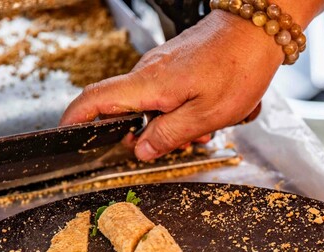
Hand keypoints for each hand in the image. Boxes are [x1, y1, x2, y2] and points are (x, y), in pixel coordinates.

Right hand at [61, 10, 281, 160]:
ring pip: (150, 106)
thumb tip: (140, 150)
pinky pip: (166, 94)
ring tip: (204, 129)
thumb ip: (168, 135)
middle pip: (124, 111)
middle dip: (144, 136)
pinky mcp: (174, 64)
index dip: (75, 120)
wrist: (258, 29)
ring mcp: (160, 66)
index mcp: (148, 84)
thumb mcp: (206, 115)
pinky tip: (206, 115)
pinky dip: (180, 111)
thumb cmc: (237, 68)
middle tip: (178, 146)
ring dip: (170, 125)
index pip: (95, 100)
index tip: (65, 137)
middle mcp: (148, 72)